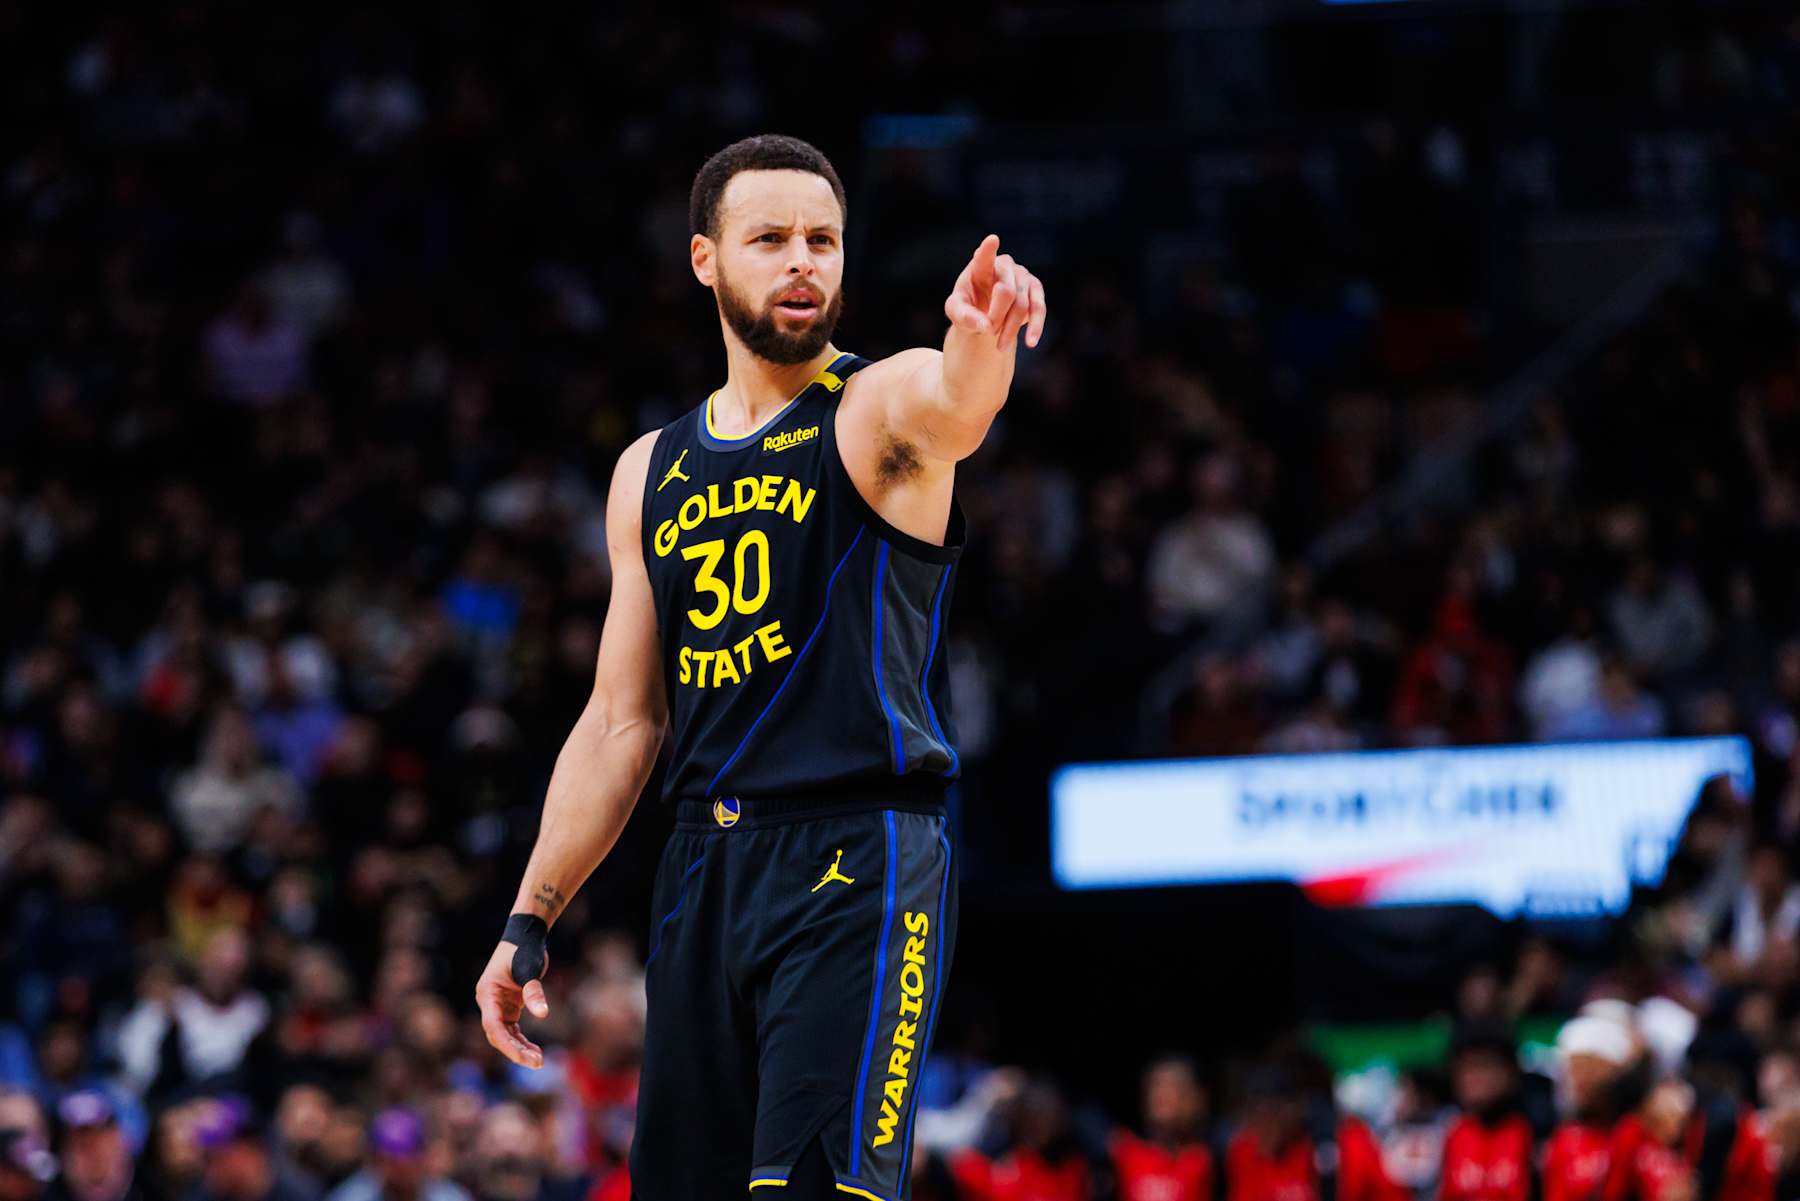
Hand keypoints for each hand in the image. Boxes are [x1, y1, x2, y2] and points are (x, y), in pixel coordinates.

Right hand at [475, 939, 549, 1068]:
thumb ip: (534, 991)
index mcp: (487, 994)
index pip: (494, 1026)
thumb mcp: (530, 968)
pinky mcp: (508, 1007)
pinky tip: (534, 1051)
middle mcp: (489, 1002)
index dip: (508, 1045)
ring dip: (519, 1049)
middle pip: (498, 1035)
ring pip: (505, 1035)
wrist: (525, 935)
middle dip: (515, 1051)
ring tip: (539, 1060)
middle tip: (538, 1062)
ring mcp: (497, 1006)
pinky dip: (521, 1040)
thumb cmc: (524, 949)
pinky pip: (512, 1030)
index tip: (525, 1057)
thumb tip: (543, 1014)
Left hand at [945, 234, 1046, 350]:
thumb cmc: (967, 308)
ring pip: (1022, 304)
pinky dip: (1035, 326)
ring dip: (1011, 328)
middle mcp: (1003, 265)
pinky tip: (1030, 342)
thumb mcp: (956, 313)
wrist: (985, 314)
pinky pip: (1039, 308)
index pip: (984, 256)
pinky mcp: (1035, 289)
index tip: (992, 241)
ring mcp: (1022, 274)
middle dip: (997, 316)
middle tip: (987, 333)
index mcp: (980, 266)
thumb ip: (964, 318)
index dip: (988, 250)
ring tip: (998, 346)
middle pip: (1006, 291)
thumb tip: (985, 326)